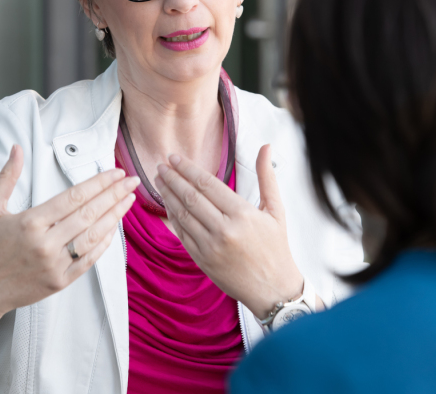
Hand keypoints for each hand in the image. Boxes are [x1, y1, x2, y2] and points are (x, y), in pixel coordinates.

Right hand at [0, 145, 137, 317]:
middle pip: (89, 214)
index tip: (116, 172)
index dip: (98, 183)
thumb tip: (17, 148)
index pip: (74, 197)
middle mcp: (45, 243)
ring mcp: (54, 264)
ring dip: (115, 216)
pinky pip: (89, 260)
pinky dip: (104, 243)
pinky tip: (114, 227)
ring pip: (93, 236)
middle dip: (114, 195)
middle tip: (132, 181)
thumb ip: (7, 177)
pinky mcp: (60, 281)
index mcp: (30, 222)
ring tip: (129, 200)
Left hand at [155, 145, 304, 319]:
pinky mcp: (202, 260)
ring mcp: (210, 246)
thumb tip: (266, 146)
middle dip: (172, 178)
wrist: (273, 289)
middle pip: (190, 197)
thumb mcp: (276, 210)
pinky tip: (167, 204)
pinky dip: (172, 217)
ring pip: (182, 214)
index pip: (207, 184)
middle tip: (161, 165)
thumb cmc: (276, 247)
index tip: (174, 158)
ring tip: (159, 181)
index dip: (187, 168)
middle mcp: (224, 230)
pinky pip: (182, 233)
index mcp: (242, 214)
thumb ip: (267, 176)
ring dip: (167, 195)